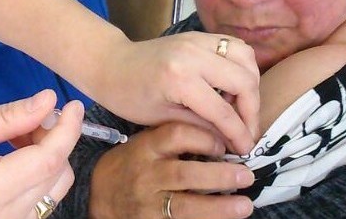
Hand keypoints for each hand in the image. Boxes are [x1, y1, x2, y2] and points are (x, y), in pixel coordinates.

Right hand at [0, 90, 81, 218]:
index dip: (67, 129)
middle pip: (57, 177)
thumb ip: (6, 117)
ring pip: (53, 193)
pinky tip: (14, 162)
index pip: (47, 159)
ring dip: (47, 160)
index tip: (73, 104)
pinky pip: (39, 206)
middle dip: (55, 141)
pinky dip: (37, 179)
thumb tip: (48, 99)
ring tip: (17, 139)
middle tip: (30, 119)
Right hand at [89, 122, 254, 218]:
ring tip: (244, 206)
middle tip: (246, 176)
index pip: (177, 136)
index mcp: (146, 148)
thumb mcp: (146, 143)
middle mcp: (146, 176)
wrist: (98, 195)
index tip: (225, 144)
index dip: (205, 137)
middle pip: (184, 175)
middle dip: (219, 176)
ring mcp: (148, 204)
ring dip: (219, 208)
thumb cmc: (131, 163)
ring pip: (185, 208)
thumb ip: (175, 140)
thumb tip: (222, 138)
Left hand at [93, 33, 259, 154]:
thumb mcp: (162, 119)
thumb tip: (232, 141)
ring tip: (239, 107)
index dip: (239, 134)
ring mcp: (198, 40)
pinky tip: (232, 87)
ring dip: (250, 85)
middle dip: (251, 111)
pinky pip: (235, 47)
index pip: (223, 111)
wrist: (110, 63)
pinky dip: (241, 67)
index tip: (246, 150)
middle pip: (244, 81)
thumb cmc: (128, 95)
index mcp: (179, 79)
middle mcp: (194, 54)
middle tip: (246, 131)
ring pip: (246, 59)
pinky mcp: (200, 36)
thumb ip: (201, 127)